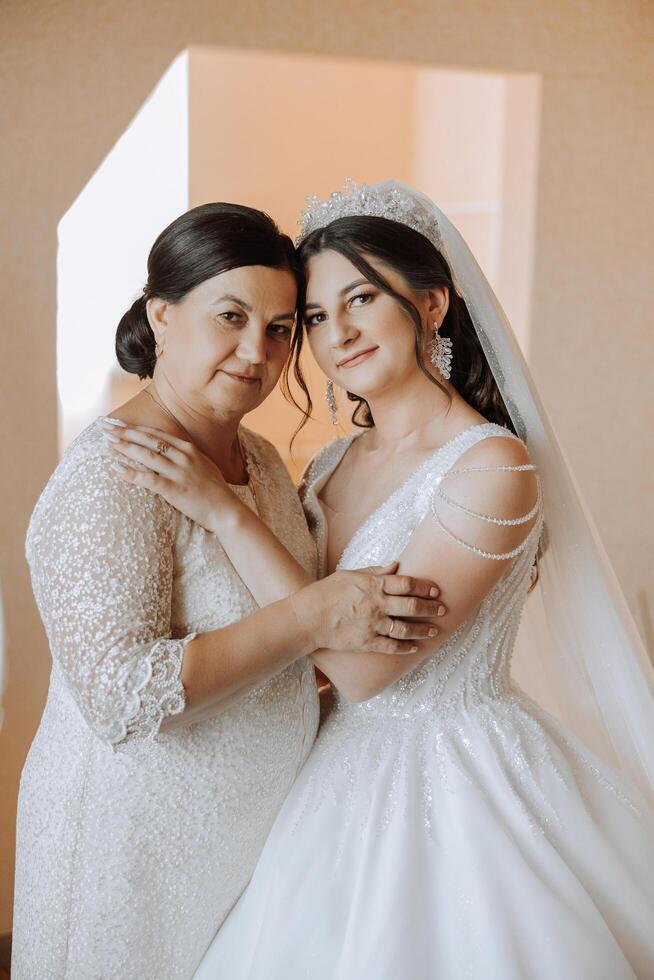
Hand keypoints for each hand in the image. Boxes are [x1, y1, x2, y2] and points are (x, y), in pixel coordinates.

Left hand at [99, 421, 229, 531]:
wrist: (226, 510)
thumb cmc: (214, 491)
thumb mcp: (203, 466)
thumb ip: (186, 456)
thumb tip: (169, 451)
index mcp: (189, 449)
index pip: (157, 434)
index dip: (137, 428)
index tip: (120, 423)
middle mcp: (183, 457)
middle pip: (149, 440)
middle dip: (125, 432)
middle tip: (106, 427)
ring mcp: (179, 472)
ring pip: (147, 455)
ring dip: (125, 447)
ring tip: (108, 442)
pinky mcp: (174, 489)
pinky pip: (148, 479)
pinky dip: (131, 473)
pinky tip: (117, 469)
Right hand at [292, 562, 446, 655]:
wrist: (309, 618)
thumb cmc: (327, 592)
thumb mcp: (350, 575)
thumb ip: (375, 571)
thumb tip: (397, 565)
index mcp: (373, 585)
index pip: (407, 584)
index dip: (424, 587)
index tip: (435, 590)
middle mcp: (376, 605)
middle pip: (412, 606)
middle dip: (430, 608)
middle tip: (442, 609)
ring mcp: (372, 625)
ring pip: (406, 628)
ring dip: (423, 630)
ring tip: (434, 630)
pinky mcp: (367, 642)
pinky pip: (391, 646)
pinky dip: (405, 647)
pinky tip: (414, 647)